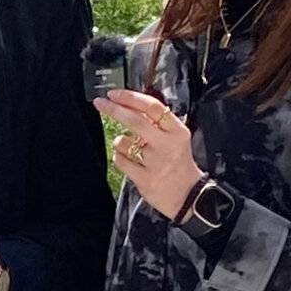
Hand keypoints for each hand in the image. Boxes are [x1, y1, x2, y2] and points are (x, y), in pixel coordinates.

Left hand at [95, 88, 201, 220]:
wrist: (190, 196)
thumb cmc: (178, 163)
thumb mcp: (176, 138)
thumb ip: (157, 122)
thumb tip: (130, 103)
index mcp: (177, 131)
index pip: (153, 107)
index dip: (130, 97)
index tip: (114, 94)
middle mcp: (167, 145)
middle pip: (135, 120)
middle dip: (113, 109)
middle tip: (100, 103)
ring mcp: (155, 162)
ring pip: (123, 142)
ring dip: (120, 142)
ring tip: (132, 149)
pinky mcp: (145, 179)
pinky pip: (120, 160)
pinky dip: (120, 158)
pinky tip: (131, 162)